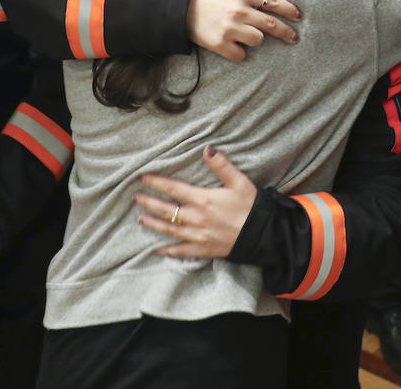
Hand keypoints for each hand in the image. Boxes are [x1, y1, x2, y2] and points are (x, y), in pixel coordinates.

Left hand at [135, 145, 255, 257]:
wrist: (263, 235)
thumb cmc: (251, 206)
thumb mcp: (239, 181)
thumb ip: (221, 165)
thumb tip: (207, 149)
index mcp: (203, 199)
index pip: (173, 188)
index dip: (157, 182)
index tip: (143, 178)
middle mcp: (196, 218)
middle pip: (166, 210)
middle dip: (149, 202)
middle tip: (136, 197)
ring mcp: (198, 235)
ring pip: (169, 229)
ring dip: (153, 223)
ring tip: (141, 218)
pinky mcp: (203, 249)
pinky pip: (182, 251)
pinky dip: (168, 251)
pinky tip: (157, 250)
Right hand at [187, 0, 299, 61]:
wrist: (177, 4)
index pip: (275, 3)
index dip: (290, 10)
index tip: (298, 17)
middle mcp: (240, 11)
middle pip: (272, 25)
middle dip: (287, 32)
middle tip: (293, 37)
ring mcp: (230, 29)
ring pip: (258, 40)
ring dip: (257, 38)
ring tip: (250, 35)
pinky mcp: (220, 44)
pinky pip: (241, 54)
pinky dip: (240, 52)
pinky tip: (236, 45)